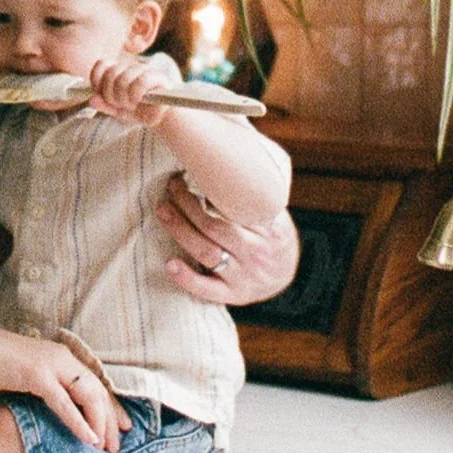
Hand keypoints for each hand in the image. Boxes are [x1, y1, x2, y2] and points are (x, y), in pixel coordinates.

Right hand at [0, 330, 126, 452]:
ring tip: (105, 446)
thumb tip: (62, 405)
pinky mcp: (40, 377)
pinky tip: (89, 438)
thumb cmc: (1, 365)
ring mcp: (53, 366)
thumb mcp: (34, 373)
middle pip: (99, 392)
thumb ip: (51, 385)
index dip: (112, 406)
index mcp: (65, 357)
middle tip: (118, 444)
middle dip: (110, 420)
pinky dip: (79, 422)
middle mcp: (65, 359)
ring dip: (99, 424)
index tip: (123, 426)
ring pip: (88, 397)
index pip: (97, 384)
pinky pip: (65, 404)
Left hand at [86, 54, 175, 127]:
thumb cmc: (139, 111)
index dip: (97, 80)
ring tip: (130, 105)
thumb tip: (91, 100)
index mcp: (119, 71)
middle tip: (120, 104)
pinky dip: (135, 94)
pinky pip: (140, 81)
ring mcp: (144, 70)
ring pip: (124, 78)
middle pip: (111, 74)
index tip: (101, 94)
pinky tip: (138, 100)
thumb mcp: (119, 111)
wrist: (161, 116)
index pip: (102, 64)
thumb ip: (105, 105)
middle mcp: (131, 67)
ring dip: (124, 98)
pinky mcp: (157, 77)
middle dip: (111, 95)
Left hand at [155, 176, 300, 306]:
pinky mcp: (233, 295)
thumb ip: (255, 197)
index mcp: (270, 229)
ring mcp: (244, 276)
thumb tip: (230, 157)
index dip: (206, 189)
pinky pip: (207, 290)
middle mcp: (257, 253)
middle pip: (214, 227)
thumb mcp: (275, 216)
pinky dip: (187, 278)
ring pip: (206, 253)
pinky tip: (170, 264)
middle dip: (187, 205)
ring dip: (181, 231)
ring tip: (164, 211)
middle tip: (171, 188)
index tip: (188, 174)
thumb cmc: (273, 237)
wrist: (288, 277)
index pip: (233, 207)